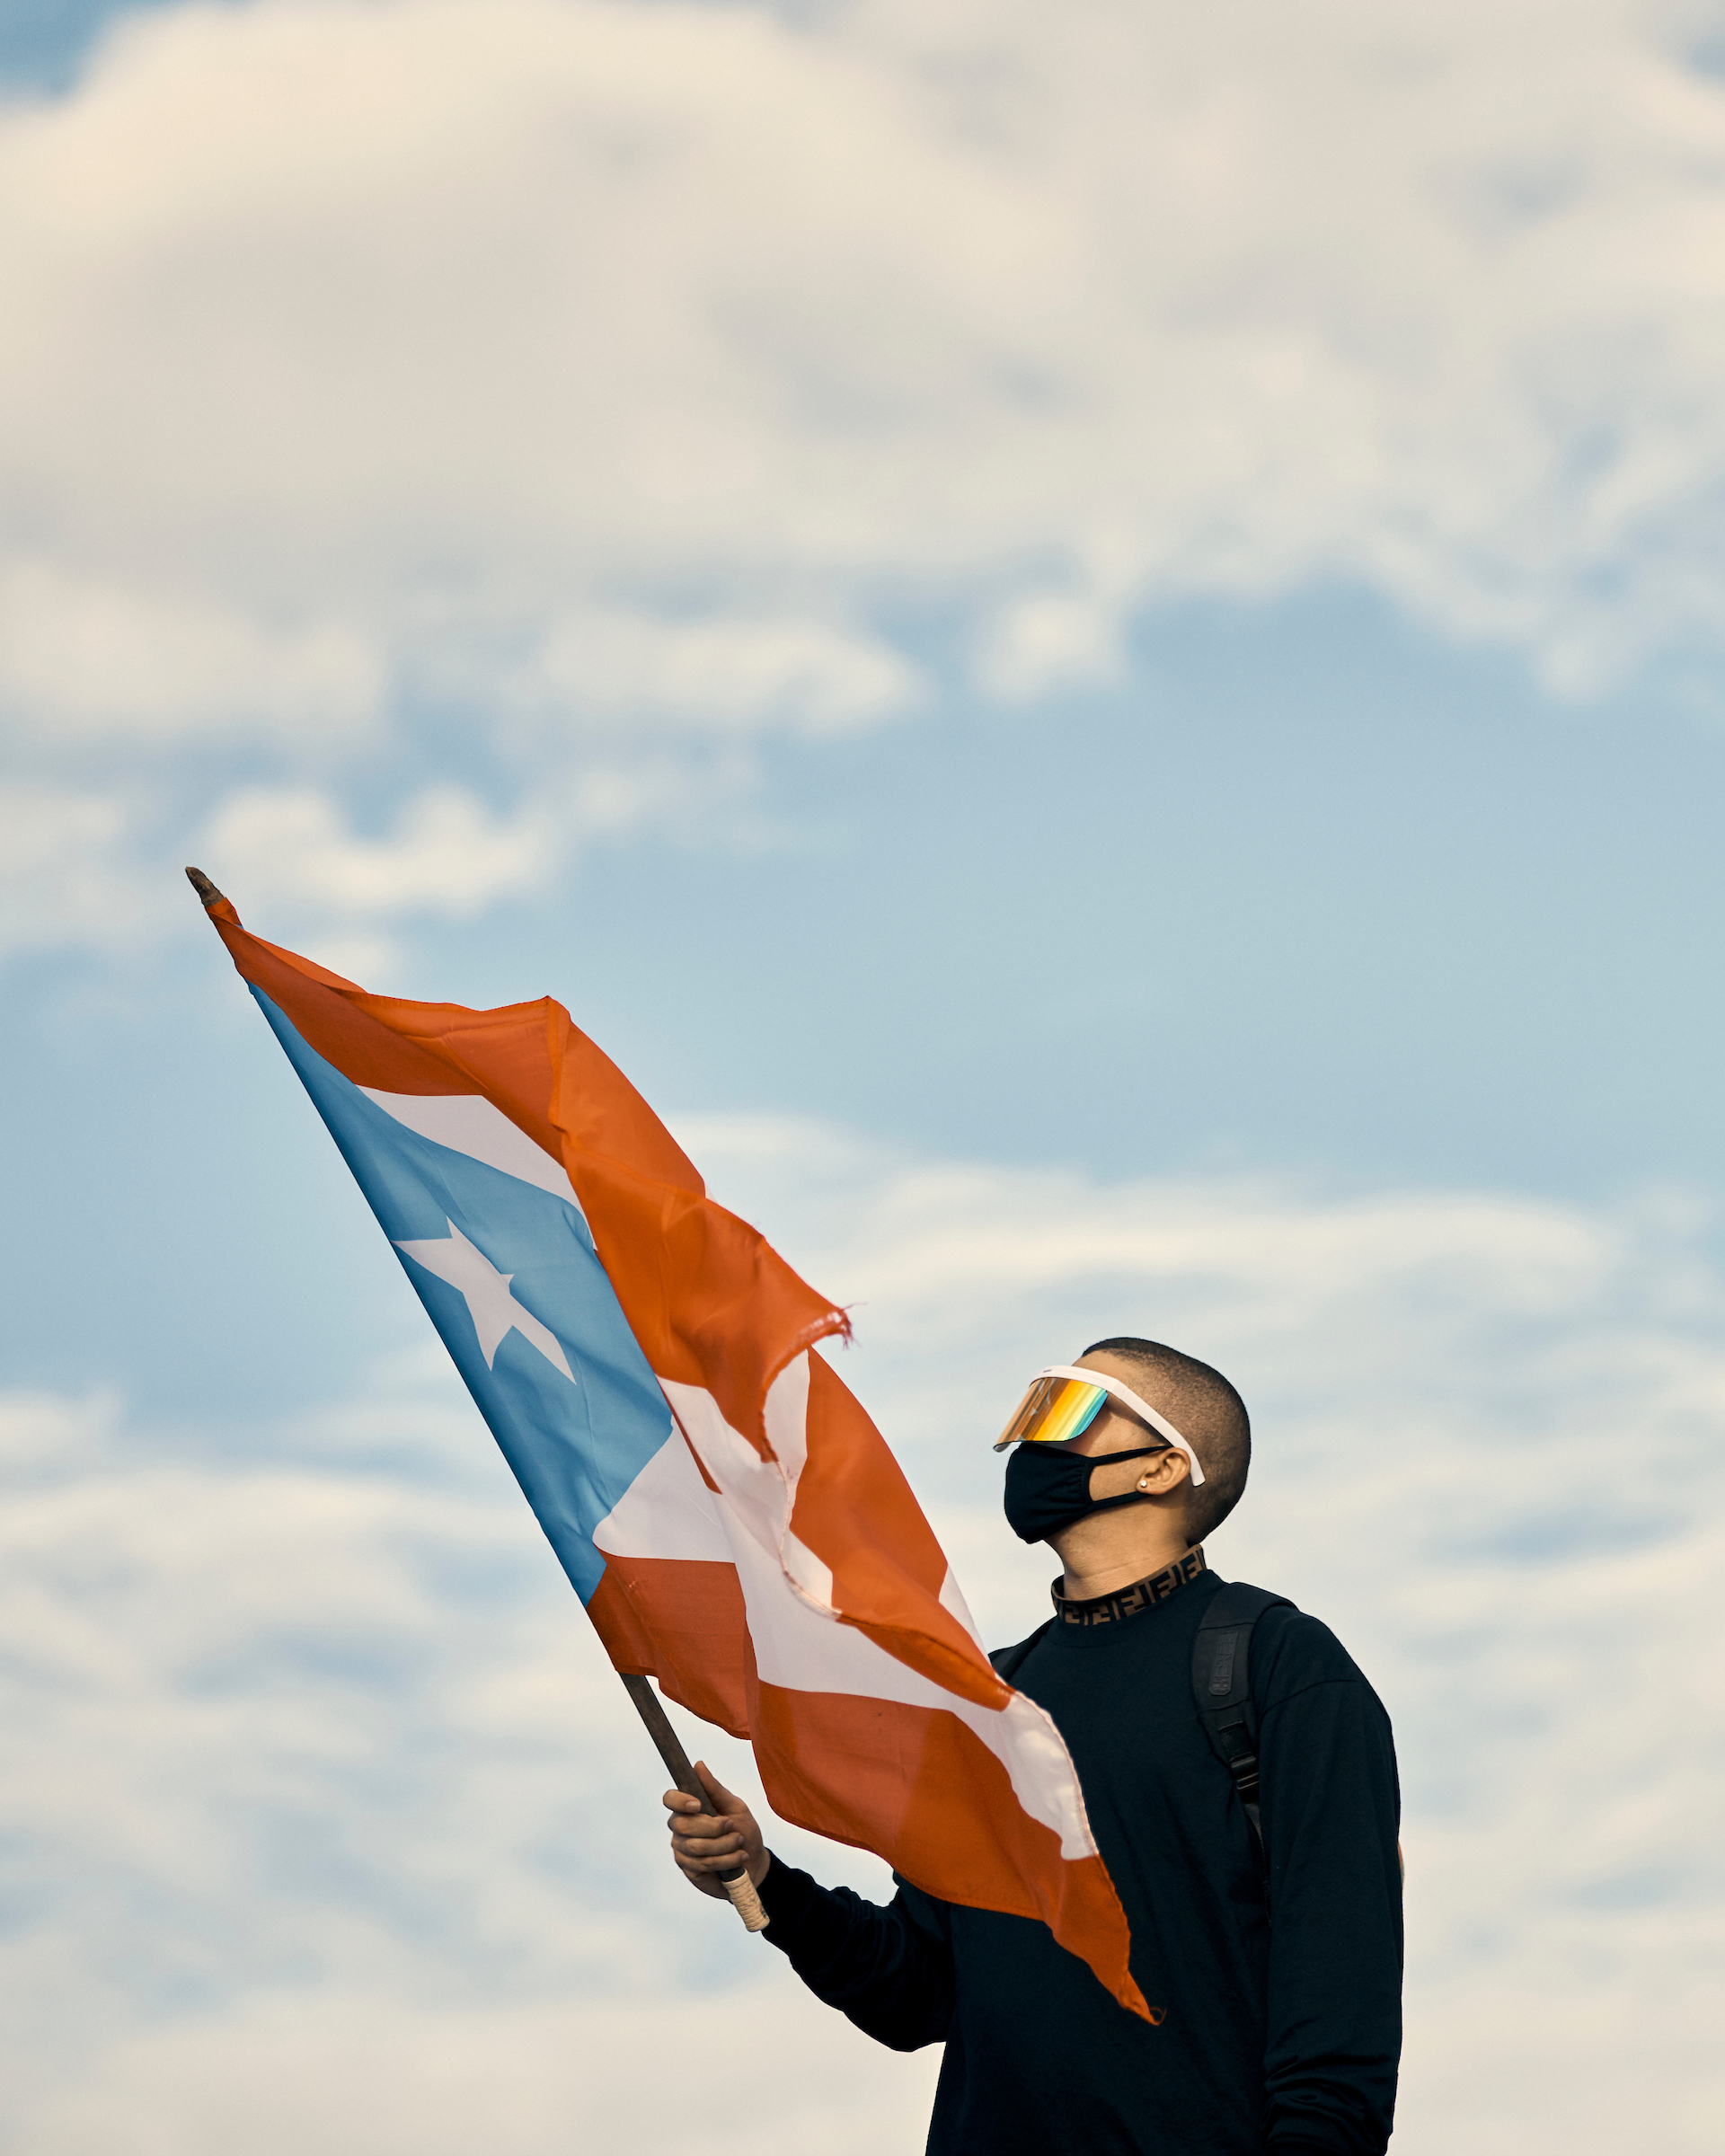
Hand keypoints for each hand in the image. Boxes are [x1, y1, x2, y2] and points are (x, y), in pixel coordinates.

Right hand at [662, 1761, 769, 1898]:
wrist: (754, 1862)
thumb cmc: (743, 1829)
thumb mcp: (735, 1806)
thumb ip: (715, 1789)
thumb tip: (698, 1765)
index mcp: (688, 1807)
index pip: (670, 1798)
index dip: (679, 1801)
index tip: (698, 1805)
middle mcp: (680, 1827)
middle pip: (683, 1825)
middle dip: (713, 1827)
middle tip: (732, 1826)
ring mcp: (682, 1849)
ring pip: (696, 1847)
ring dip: (725, 1845)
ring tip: (739, 1843)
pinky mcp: (689, 1869)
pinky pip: (703, 1864)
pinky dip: (726, 1860)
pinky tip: (738, 1858)